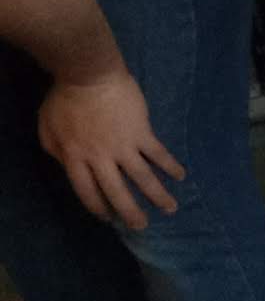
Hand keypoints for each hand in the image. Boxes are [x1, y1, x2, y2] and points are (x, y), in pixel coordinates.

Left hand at [36, 69, 182, 228]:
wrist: (88, 74)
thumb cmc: (64, 98)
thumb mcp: (47, 126)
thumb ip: (56, 150)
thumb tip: (68, 167)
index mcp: (76, 157)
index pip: (86, 191)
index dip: (97, 207)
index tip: (108, 218)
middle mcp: (101, 158)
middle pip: (117, 192)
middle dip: (130, 212)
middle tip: (141, 226)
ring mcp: (123, 147)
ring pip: (143, 178)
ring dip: (158, 196)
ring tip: (170, 209)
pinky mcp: (142, 134)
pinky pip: (158, 154)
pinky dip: (171, 166)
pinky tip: (181, 175)